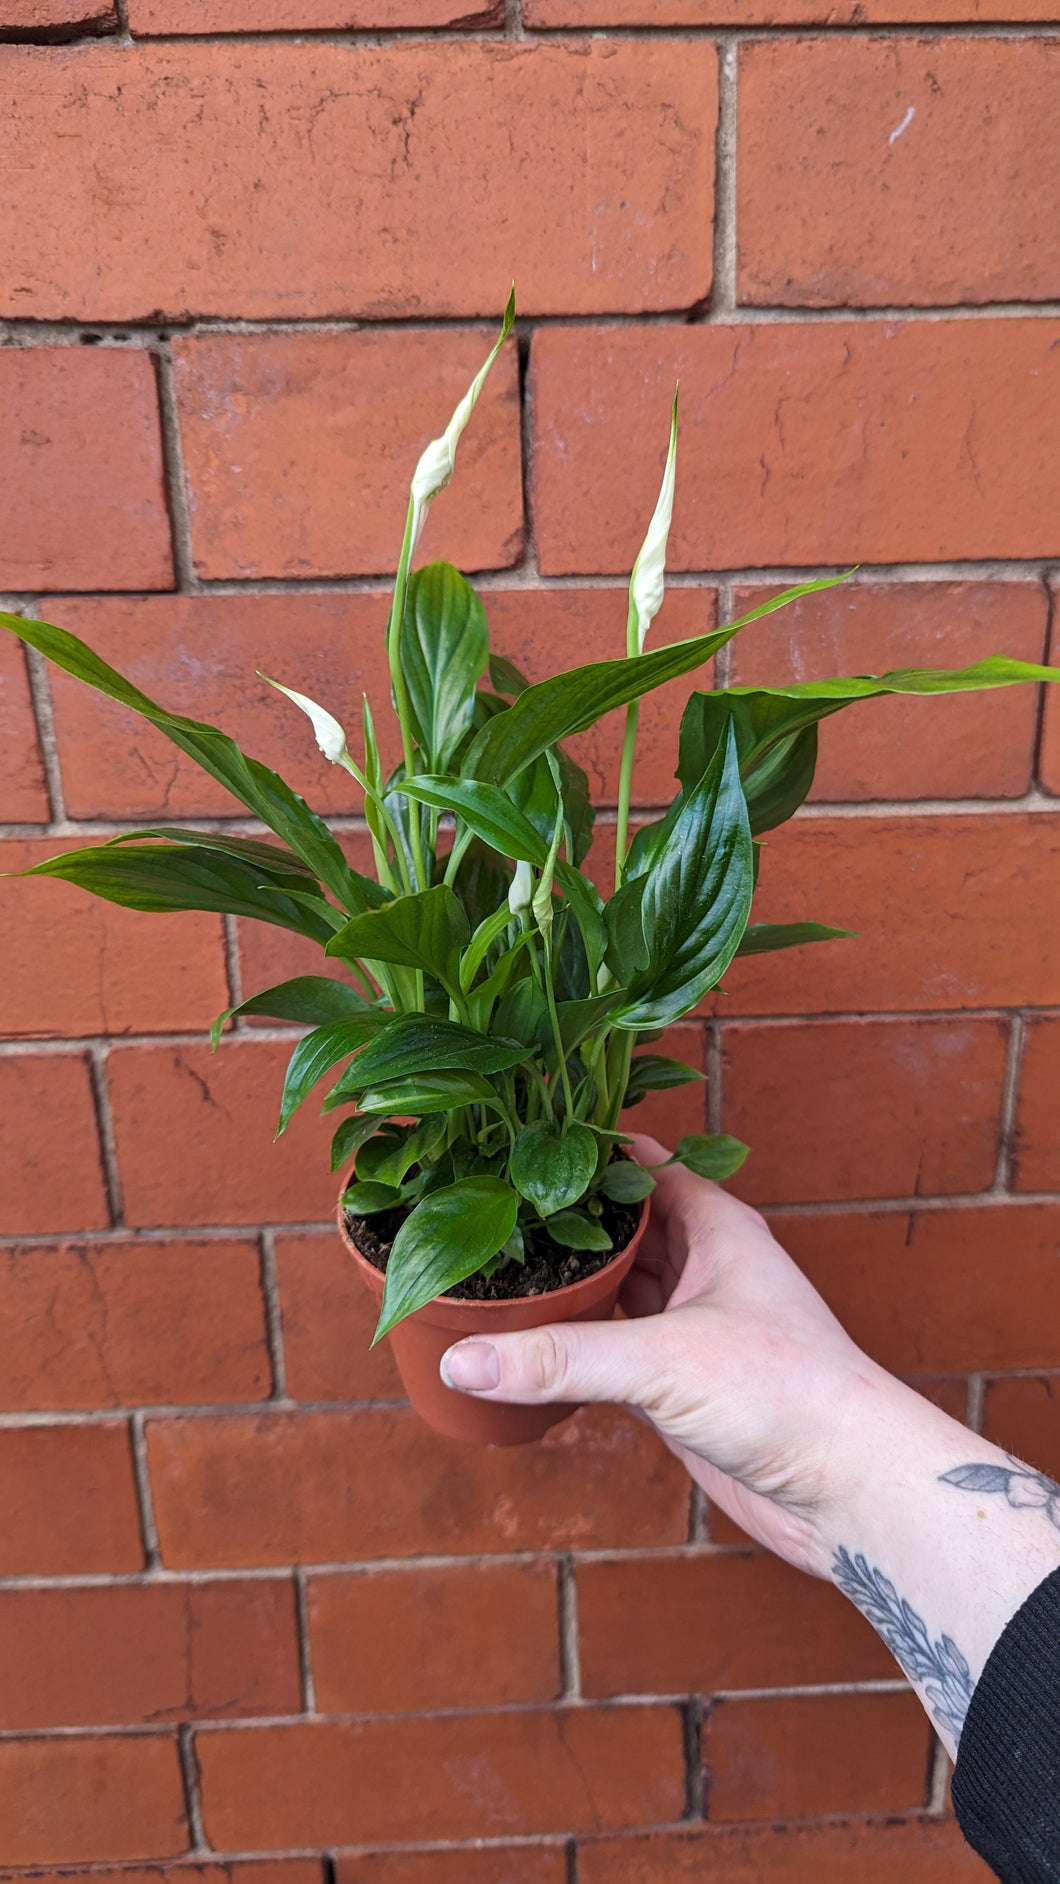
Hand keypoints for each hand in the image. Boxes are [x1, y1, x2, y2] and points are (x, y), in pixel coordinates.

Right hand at [441, 1134, 885, 1575]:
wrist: (848, 1489)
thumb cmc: (789, 1394)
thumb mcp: (663, 1360)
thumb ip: (560, 1357)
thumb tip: (462, 1360)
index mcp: (717, 1228)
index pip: (642, 1165)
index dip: (586, 1150)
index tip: (517, 1137)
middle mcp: (705, 1269)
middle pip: (622, 1228)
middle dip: (564, 1220)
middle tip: (484, 1206)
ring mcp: (692, 1329)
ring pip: (616, 1290)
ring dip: (566, 1285)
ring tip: (492, 1268)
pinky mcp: (681, 1386)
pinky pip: (613, 1351)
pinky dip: (573, 1347)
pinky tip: (525, 1347)